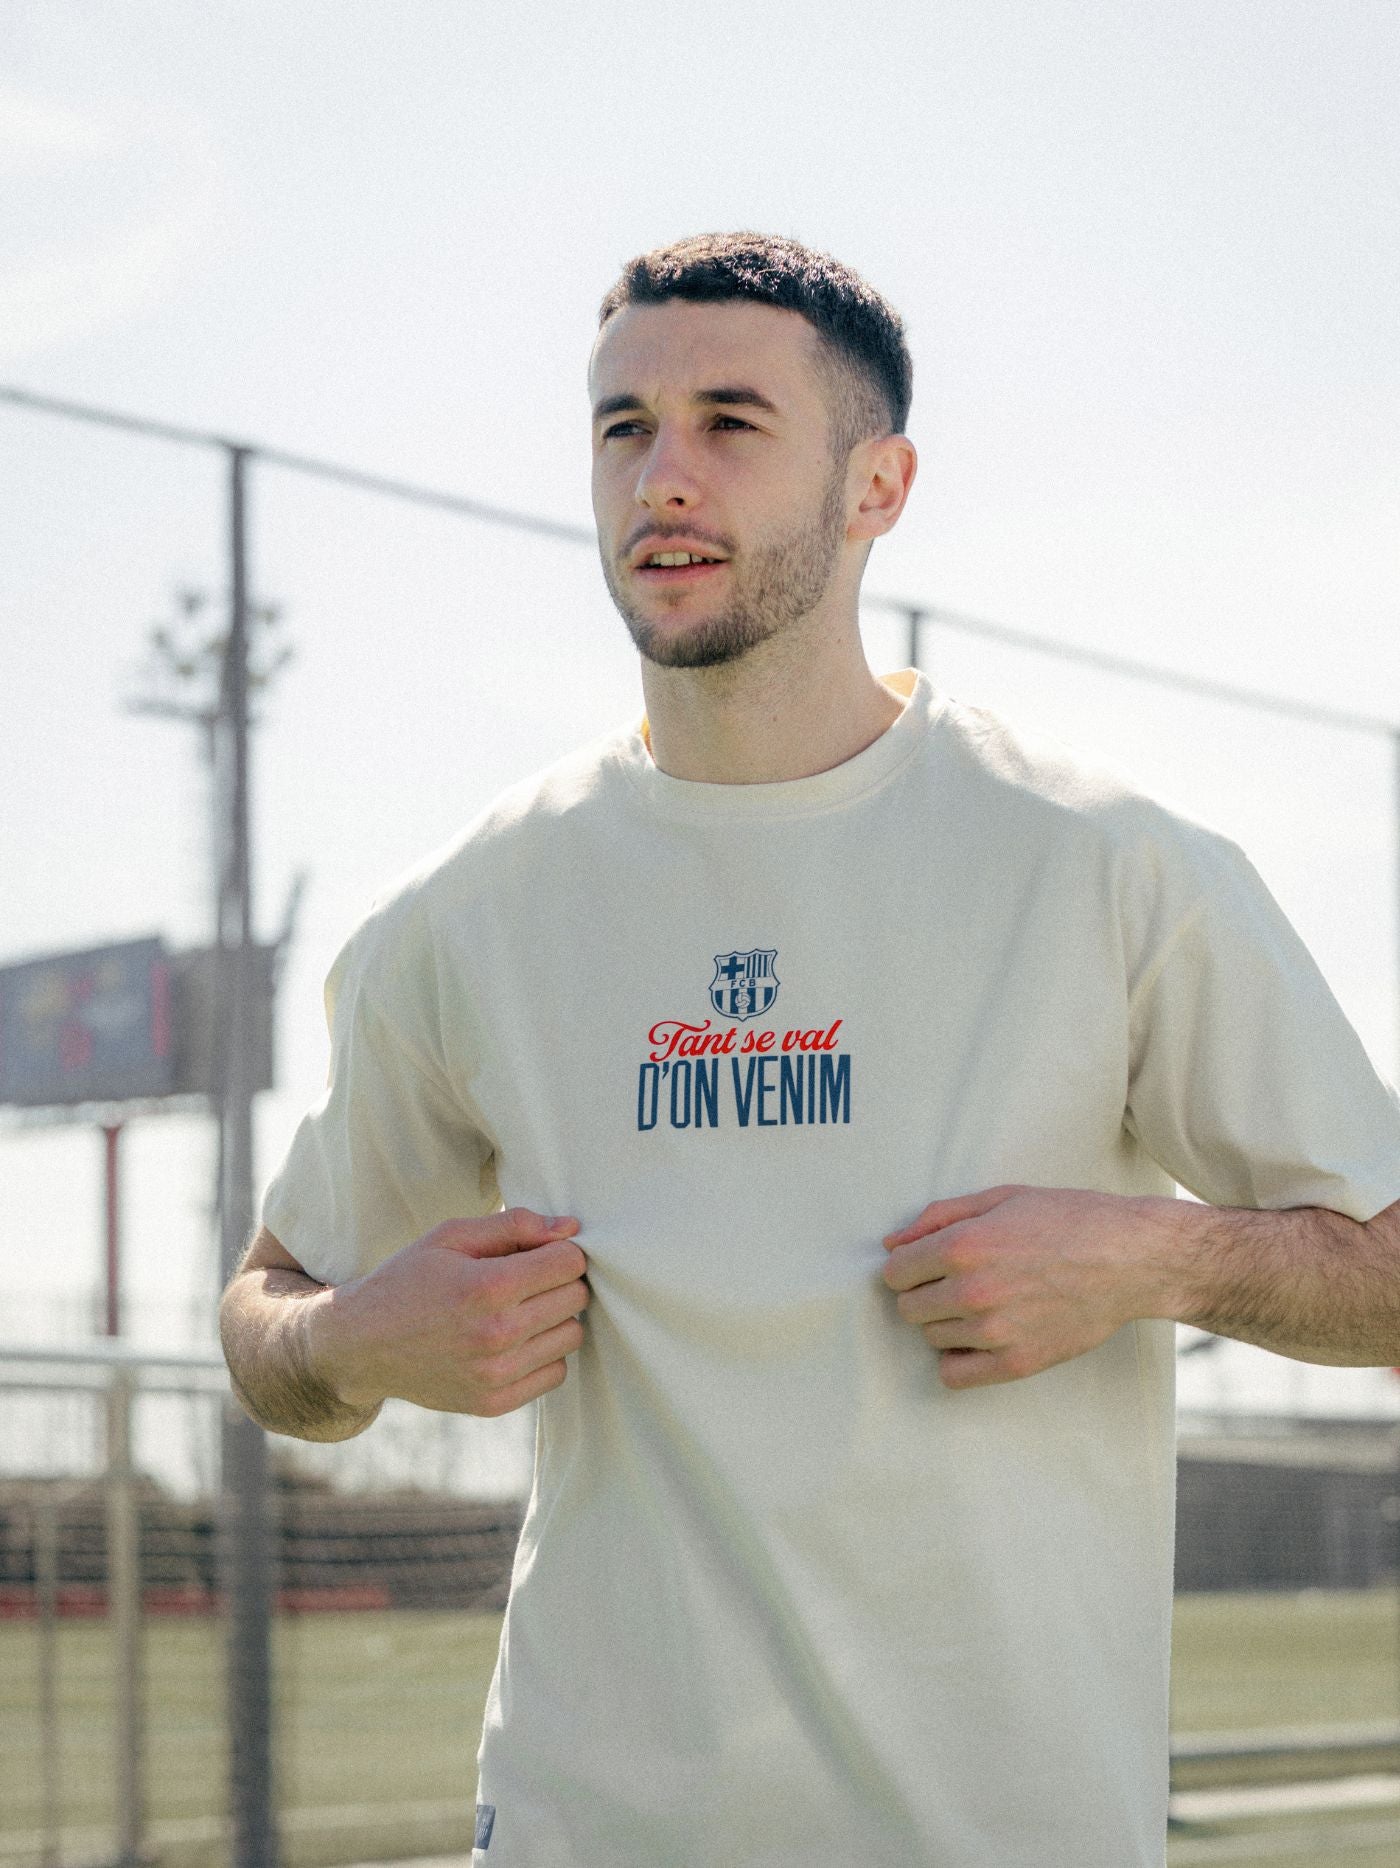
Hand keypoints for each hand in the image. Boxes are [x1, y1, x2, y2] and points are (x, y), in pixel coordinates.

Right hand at [308, 1207, 589, 1417]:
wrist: (361, 1345)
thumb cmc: (408, 1279)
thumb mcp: (450, 1236)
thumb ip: (514, 1225)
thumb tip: (572, 1227)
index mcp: (487, 1286)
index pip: (570, 1263)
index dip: (560, 1250)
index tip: (538, 1252)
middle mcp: (497, 1334)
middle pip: (576, 1298)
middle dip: (560, 1281)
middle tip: (528, 1278)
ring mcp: (497, 1374)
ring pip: (572, 1336)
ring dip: (555, 1318)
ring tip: (519, 1308)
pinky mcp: (495, 1402)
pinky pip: (556, 1373)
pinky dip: (544, 1353)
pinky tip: (513, 1340)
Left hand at [881, 1184, 1159, 1388]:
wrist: (1130, 1259)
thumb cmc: (1067, 1220)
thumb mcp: (1001, 1199)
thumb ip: (938, 1217)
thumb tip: (890, 1243)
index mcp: (963, 1246)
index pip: (894, 1273)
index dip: (907, 1266)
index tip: (926, 1263)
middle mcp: (973, 1291)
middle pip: (908, 1308)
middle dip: (923, 1293)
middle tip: (955, 1282)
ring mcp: (995, 1332)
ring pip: (930, 1338)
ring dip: (944, 1322)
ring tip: (981, 1302)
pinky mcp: (1017, 1363)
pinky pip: (954, 1376)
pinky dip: (957, 1359)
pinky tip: (977, 1338)